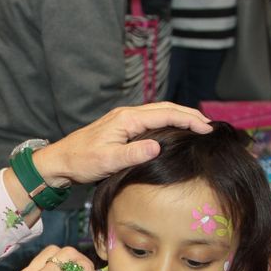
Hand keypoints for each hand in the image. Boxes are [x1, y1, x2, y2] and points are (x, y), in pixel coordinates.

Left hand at [33, 102, 211, 186]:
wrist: (59, 161)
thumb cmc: (80, 161)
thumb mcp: (107, 161)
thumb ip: (133, 153)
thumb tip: (157, 147)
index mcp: (127, 119)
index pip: (166, 114)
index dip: (189, 120)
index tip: (207, 128)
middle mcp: (127, 114)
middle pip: (166, 108)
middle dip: (190, 114)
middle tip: (210, 125)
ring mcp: (124, 119)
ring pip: (159, 112)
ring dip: (180, 117)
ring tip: (198, 126)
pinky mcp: (121, 127)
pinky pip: (151, 119)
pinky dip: (168, 122)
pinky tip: (174, 132)